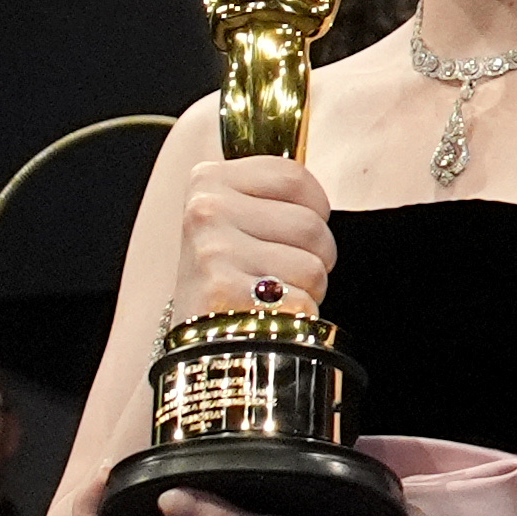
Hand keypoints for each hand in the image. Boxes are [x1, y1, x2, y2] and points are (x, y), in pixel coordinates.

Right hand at [176, 154, 335, 319]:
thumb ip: (269, 194)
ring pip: (313, 267)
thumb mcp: (233, 219)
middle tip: (287, 273)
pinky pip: (301, 302)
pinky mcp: (224, 295)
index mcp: (209, 180)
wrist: (196, 339)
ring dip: (308, 290)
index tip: (300, 230)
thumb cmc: (227, 276)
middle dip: (317, 256)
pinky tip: (268, 318)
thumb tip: (321, 193)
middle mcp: (206, 210)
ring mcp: (213, 252)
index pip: (295, 176)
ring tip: (275, 295)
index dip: (316, 207)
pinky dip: (296, 317)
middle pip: (311, 225)